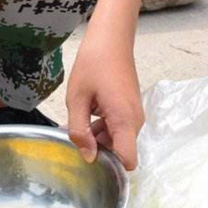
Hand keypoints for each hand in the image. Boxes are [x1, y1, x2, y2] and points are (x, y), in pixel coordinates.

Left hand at [66, 36, 143, 169]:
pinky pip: (118, 128)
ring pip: (118, 140)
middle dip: (98, 152)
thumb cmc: (93, 63)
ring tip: (73, 128)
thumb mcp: (77, 98)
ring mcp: (134, 115)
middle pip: (120, 152)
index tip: (89, 165)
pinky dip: (102, 129)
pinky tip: (83, 119)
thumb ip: (79, 130)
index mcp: (124, 120)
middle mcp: (135, 121)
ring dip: (98, 139)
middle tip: (72, 142)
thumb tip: (88, 157)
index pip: (128, 161)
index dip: (110, 168)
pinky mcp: (129, 109)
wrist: (111, 39)